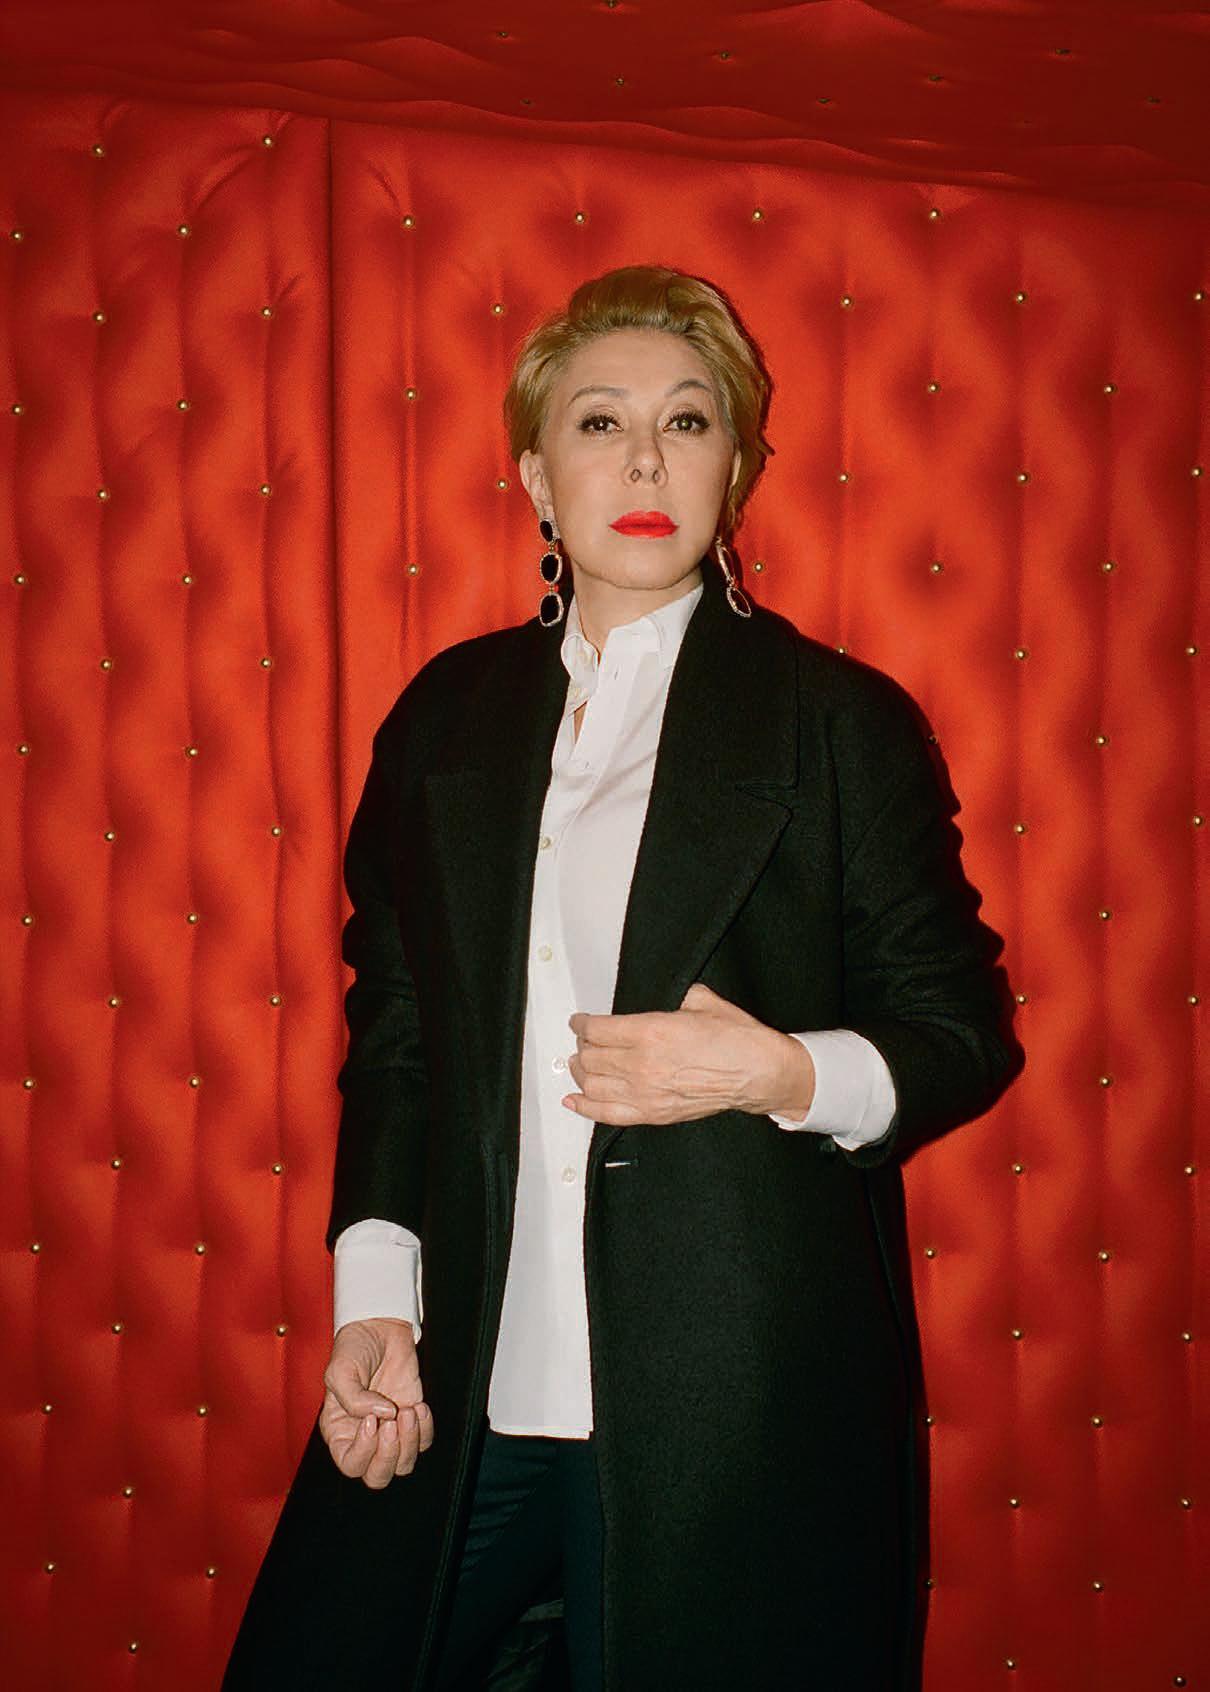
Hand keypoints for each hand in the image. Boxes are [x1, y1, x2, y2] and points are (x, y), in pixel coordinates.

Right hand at [320, 1317, 433, 1488]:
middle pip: (378, 1476)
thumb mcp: (340, 1370)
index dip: (363, 1451)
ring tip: (407, 1411)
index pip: (350, 1464)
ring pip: (403, 1465)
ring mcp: (390, 1430)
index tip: (369, 1420)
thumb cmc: (354, 1348)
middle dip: (388, 1456)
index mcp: (339, 1432)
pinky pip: (424, 1442)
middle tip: (391, 1423)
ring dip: (409, 1442)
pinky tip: (419, 1407)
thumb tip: (382, 1415)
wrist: (380, 1327)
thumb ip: (353, 1398)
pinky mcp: (412, 1418)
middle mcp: (364, 1438)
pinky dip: (425, 1430)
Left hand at [564, 982, 814, 1125]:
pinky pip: (607, 1114)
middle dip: (582, 1046)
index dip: (582, 1024)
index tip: (580, 1022)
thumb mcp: (702, 1001)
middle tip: (584, 1040)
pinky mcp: (654, 1114)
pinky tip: (575, 1100)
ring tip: (580, 1065)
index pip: (598, 1029)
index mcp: (651, 1032)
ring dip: (580, 1073)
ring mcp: (646, 1093)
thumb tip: (669, 1001)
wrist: (759, 1074)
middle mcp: (642, 1064)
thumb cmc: (738, 1041)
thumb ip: (675, 999)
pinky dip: (585, 1107)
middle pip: (590, 1056)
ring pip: (593, 1085)